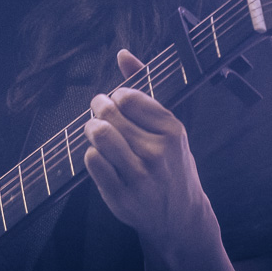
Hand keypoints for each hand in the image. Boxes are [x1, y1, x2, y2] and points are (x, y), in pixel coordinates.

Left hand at [82, 49, 213, 247]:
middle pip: (108, 114)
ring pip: (98, 135)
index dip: (115, 96)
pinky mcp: (121, 196)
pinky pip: (92, 161)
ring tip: (97, 130)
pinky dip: (92, 155)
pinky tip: (102, 157)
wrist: (180, 216)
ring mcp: (139, 176)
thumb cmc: (171, 163)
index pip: (126, 96)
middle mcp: (158, 153)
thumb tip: (122, 54)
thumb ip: (144, 88)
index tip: (116, 103)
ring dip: (92, 129)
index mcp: (172, 130)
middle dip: (98, 108)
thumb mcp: (168, 126)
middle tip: (99, 112)